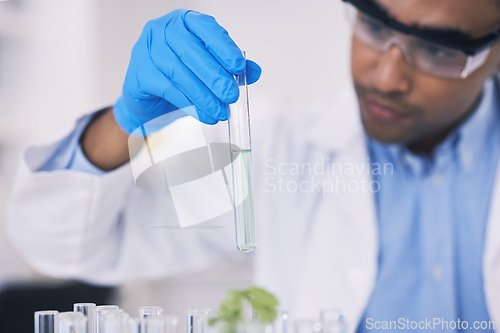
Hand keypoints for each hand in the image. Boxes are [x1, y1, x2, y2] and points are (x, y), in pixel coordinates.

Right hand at [113, 9, 261, 132]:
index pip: (205, 28)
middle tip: (231, 95)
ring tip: (221, 111)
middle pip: (190, 50)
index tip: (239, 68)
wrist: (150, 102)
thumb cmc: (180, 80)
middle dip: (214, 76)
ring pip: (179, 72)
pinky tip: (204, 115)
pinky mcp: (140, 73)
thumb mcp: (207, 71)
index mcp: (184, 22)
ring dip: (203, 95)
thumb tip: (255, 71)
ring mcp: (147, 50)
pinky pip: (167, 88)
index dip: (223, 47)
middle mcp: (163, 30)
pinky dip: (189, 103)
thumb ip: (230, 68)